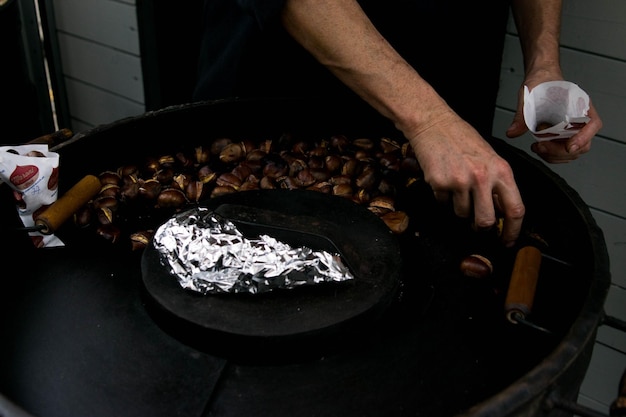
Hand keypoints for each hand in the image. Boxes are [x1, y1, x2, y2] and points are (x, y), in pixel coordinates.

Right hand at [408, 111, 524, 246]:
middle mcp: (482, 177)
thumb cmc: (461, 138)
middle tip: (476, 225)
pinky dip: (442, 196)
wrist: (433, 123)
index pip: (515, 209)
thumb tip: (501, 212)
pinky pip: (443, 203)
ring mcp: (459, 181)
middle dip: (480, 227)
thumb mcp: (489, 158)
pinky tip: (443, 179)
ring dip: (458, 206)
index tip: (508, 240)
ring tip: (455, 186)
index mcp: (501, 170)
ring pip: (461, 214)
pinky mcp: (439, 183)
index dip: (513, 231)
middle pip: (486, 221)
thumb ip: (497, 184)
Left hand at [506, 77, 602, 163]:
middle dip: (560, 151)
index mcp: (581, 104)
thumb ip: (522, 116)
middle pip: (582, 144)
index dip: (583, 138)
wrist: (541, 80)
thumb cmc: (542, 84)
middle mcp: (581, 119)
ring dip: (555, 156)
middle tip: (541, 147)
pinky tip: (540, 149)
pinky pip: (564, 152)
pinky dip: (552, 155)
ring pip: (573, 152)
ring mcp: (573, 129)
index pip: (592, 124)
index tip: (568, 146)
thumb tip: (512, 132)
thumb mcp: (530, 96)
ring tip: (538, 148)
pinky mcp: (564, 136)